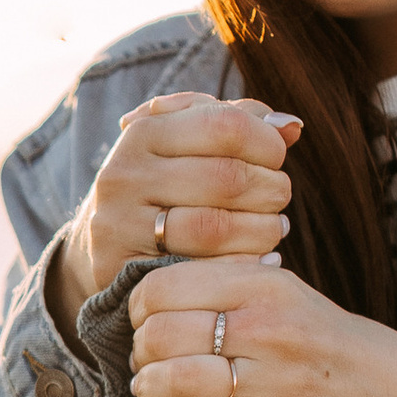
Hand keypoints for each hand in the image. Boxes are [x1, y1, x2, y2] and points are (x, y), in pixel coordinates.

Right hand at [53, 94, 298, 337]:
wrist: (105, 247)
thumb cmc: (167, 188)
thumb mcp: (190, 146)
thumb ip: (240, 125)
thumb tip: (291, 126)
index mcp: (144, 132)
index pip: (224, 125)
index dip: (266, 143)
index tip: (275, 160)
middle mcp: (123, 174)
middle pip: (226, 177)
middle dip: (270, 189)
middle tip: (278, 198)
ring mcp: (119, 225)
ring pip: (215, 228)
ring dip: (262, 230)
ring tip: (272, 228)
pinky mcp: (123, 271)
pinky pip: (201, 271)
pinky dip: (240, 265)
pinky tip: (256, 259)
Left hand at [128, 257, 396, 396]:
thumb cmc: (332, 345)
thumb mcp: (287, 295)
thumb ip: (228, 284)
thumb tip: (153, 284)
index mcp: (266, 285)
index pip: (164, 287)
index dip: (138, 311)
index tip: (143, 325)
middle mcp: (272, 328)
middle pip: (162, 335)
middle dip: (140, 354)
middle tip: (144, 365)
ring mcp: (281, 382)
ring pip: (179, 382)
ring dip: (150, 392)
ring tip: (151, 394)